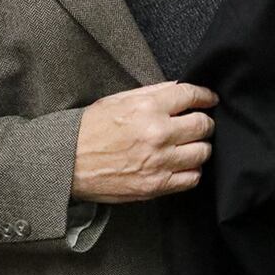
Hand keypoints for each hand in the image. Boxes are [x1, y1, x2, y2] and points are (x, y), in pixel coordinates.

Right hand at [71, 82, 217, 202]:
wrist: (65, 164)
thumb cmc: (90, 129)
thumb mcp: (119, 100)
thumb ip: (154, 93)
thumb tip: (181, 88)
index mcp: (148, 107)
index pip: (192, 96)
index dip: (205, 96)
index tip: (210, 99)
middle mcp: (158, 133)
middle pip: (203, 125)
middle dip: (204, 123)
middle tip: (198, 124)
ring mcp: (159, 161)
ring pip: (203, 152)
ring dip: (199, 147)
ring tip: (189, 145)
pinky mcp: (155, 185)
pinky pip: (192, 178)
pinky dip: (192, 171)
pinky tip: (182, 165)